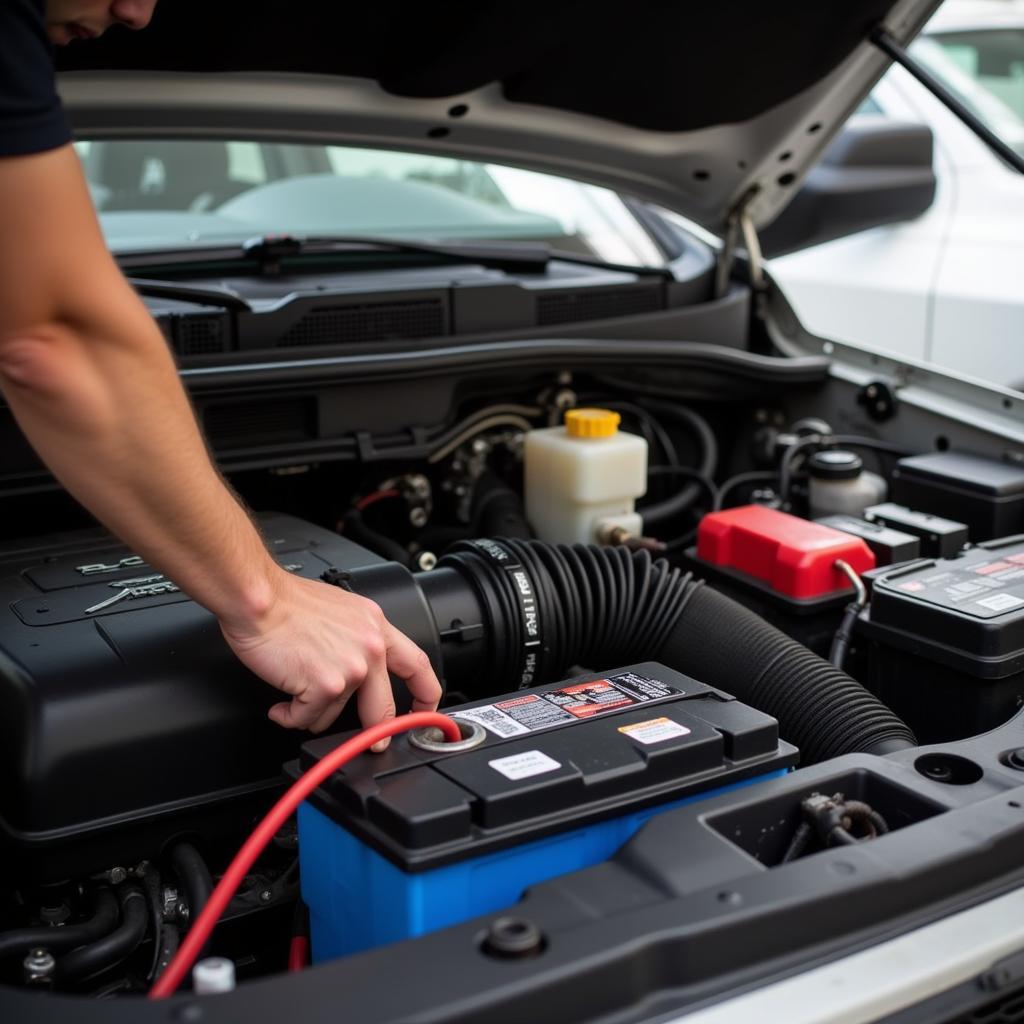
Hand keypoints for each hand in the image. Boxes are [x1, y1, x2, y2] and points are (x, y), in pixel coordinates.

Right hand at [220, 571, 441, 743]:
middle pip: (385, 706)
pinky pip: (308, 718)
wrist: (258, 599)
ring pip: (335, 714)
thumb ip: (357, 637)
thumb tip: (358, 664)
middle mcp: (371, 647)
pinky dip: (290, 716)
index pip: (417, 664)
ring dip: (312, 711)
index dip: (425, 694)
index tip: (424, 710)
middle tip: (373, 743)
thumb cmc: (286, 601)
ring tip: (293, 692)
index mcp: (376, 626)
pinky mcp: (325, 685)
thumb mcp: (341, 609)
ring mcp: (351, 668)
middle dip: (379, 732)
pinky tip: (281, 704)